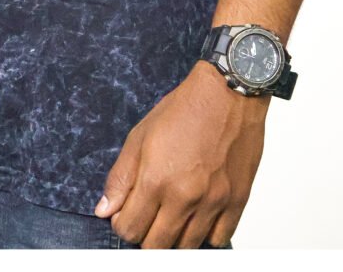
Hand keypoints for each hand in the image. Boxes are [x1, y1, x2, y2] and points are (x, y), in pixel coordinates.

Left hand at [95, 59, 269, 247]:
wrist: (229, 93)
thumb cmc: (184, 109)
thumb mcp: (140, 135)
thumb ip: (121, 177)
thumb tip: (105, 209)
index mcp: (156, 178)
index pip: (129, 229)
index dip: (121, 224)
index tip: (125, 214)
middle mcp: (185, 196)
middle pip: (155, 246)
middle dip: (144, 235)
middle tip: (146, 216)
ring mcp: (213, 202)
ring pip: (186, 248)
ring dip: (173, 237)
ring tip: (170, 215)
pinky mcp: (237, 201)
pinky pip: (219, 240)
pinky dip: (205, 235)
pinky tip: (197, 217)